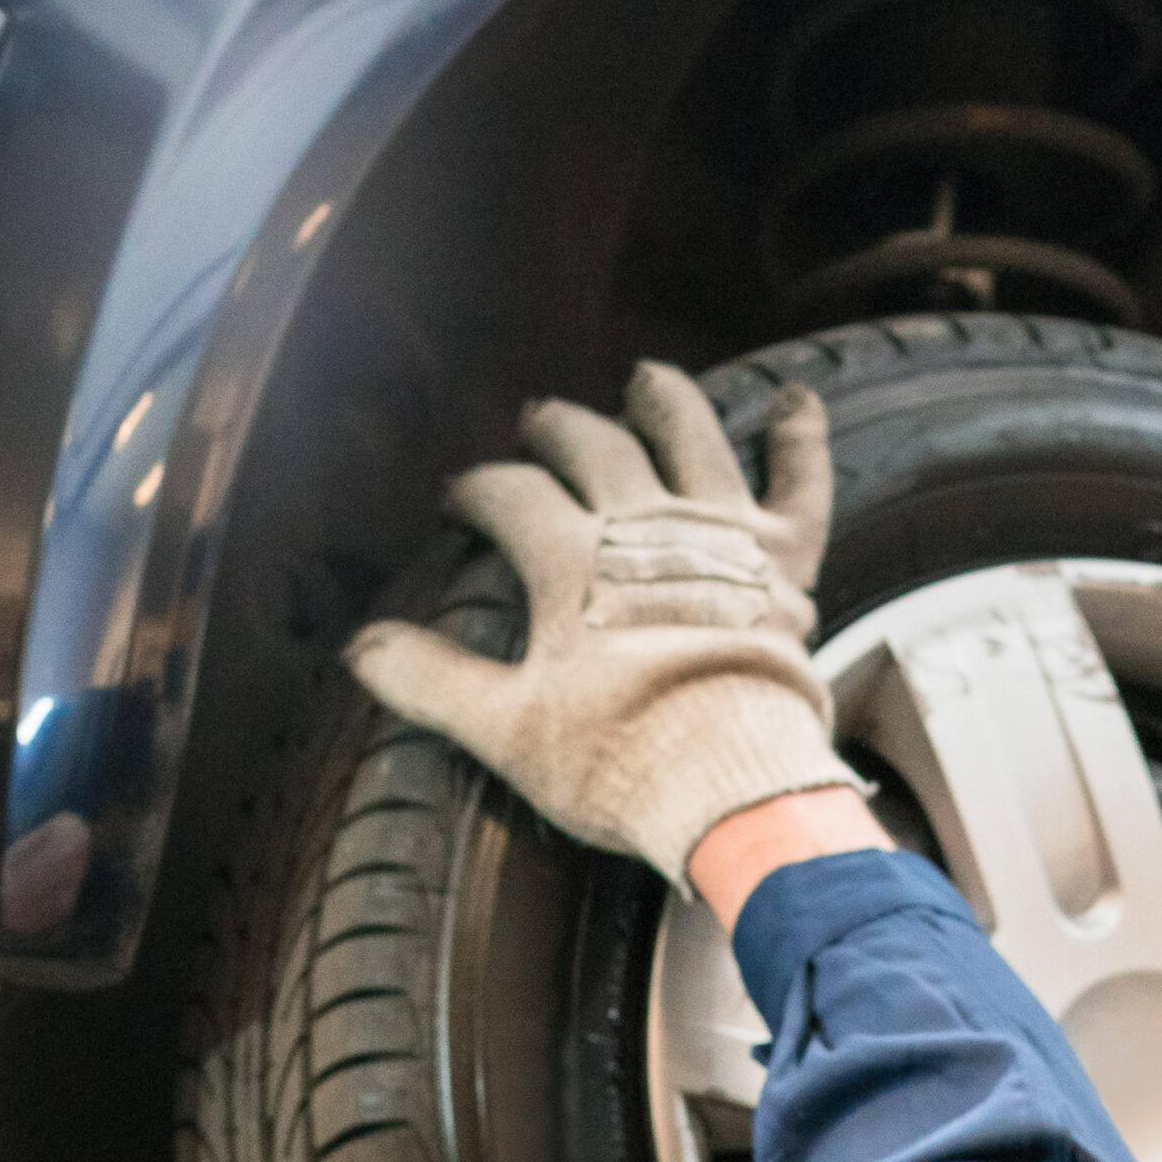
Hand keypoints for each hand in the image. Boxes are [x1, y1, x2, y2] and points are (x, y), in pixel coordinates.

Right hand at [347, 364, 865, 887]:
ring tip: (647, 379)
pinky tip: (798, 399)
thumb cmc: (619, 759)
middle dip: (558, 429)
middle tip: (539, 422)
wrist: (736, 783)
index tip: (460, 500)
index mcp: (570, 560)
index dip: (478, 491)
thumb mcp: (505, 728)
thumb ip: (430, 681)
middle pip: (593, 446)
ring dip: (664, 402)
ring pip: (689, 437)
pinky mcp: (785, 561)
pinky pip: (800, 483)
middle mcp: (644, 526)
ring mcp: (721, 535)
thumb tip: (361, 649)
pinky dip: (799, 439)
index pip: (510, 496)